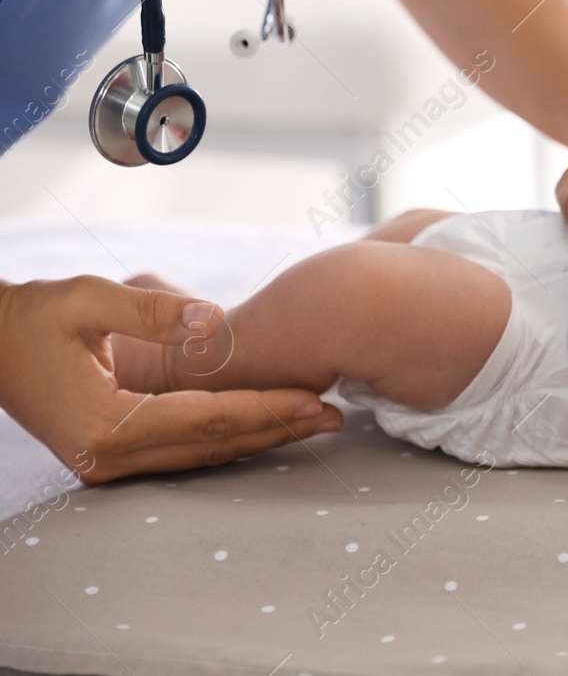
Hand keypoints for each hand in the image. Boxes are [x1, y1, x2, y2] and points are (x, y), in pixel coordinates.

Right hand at [0, 275, 342, 484]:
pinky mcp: (111, 460)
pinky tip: (268, 425)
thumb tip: (213, 318)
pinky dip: (230, 438)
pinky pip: (185, 453)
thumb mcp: (86, 298)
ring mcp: (108, 465)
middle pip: (213, 445)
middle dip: (278, 429)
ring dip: (261, 438)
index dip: (265, 408)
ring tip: (316, 422)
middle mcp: (108, 456)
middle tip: (336, 416)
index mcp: (104, 423)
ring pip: (203, 455)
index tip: (315, 397)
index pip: (206, 418)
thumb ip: (150, 310)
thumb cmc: (36, 316)